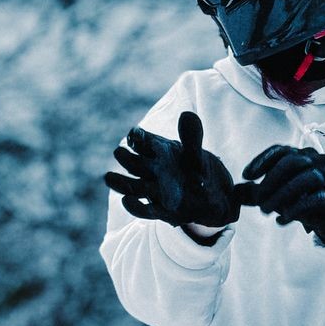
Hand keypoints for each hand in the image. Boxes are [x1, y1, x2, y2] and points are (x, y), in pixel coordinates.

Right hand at [105, 111, 240, 231]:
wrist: (216, 200)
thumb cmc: (201, 173)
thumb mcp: (198, 155)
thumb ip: (192, 139)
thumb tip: (187, 115)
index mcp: (160, 153)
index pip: (143, 142)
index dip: (137, 137)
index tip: (135, 134)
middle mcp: (153, 171)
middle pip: (133, 164)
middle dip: (125, 158)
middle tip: (119, 152)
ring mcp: (155, 190)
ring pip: (132, 186)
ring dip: (119, 183)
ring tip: (108, 178)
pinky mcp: (160, 210)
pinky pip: (144, 209)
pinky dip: (134, 206)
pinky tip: (127, 200)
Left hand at [240, 144, 324, 246]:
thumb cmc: (304, 200)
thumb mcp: (277, 196)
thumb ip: (256, 193)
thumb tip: (234, 192)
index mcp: (303, 154)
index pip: (281, 151)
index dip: (262, 161)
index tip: (246, 175)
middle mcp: (319, 159)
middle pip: (292, 162)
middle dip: (271, 181)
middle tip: (258, 200)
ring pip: (305, 178)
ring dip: (281, 196)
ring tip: (265, 211)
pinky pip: (317, 198)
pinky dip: (296, 209)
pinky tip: (281, 220)